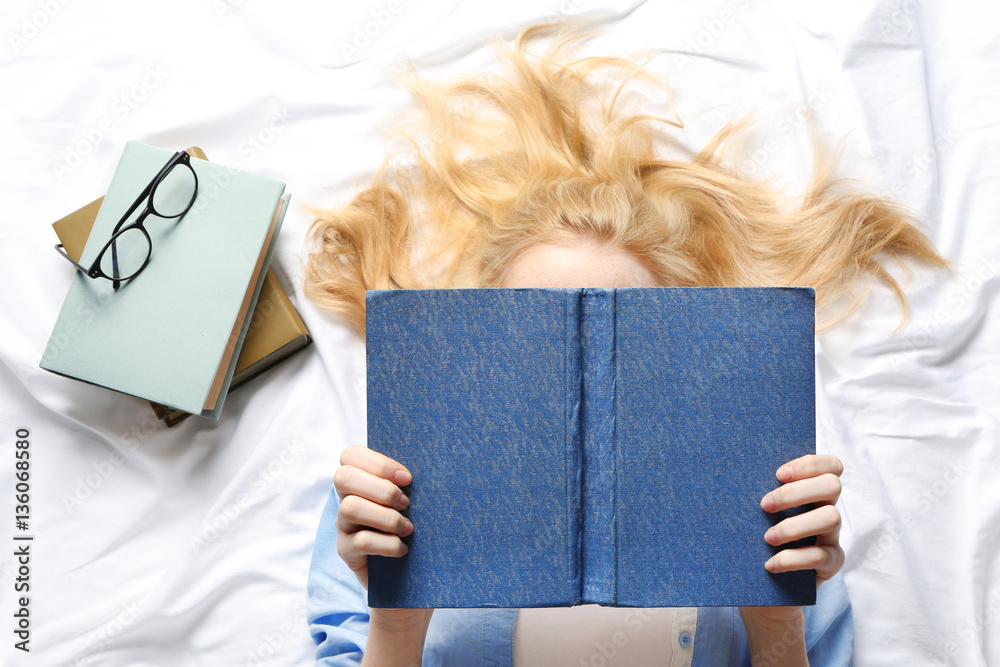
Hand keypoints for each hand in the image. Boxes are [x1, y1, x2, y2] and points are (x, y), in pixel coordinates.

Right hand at [335, 446, 433, 665]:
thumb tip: (433, 465)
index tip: (408, 478)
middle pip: (343, 477)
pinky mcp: (347, 552)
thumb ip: (410, 485)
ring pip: (350, 508)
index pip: (350, 456)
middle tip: (407, 503)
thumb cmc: (417, 531)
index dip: (378, 462)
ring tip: (408, 527)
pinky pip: (361, 541)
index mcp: (361, 480)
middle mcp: (346, 500)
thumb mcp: (414, 504)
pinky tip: (404, 549)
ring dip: (385, 516)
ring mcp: (343, 526)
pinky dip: (388, 544)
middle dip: (380, 488)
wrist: (412, 580)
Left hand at [738, 454, 844, 663]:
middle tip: (764, 505)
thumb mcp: (755, 513)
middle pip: (832, 486)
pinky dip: (793, 559)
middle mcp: (826, 508)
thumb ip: (756, 492)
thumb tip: (728, 472)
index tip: (777, 474)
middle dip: (796, 492)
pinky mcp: (831, 563)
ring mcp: (831, 535)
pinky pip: (821, 556)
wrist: (760, 585)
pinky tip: (771, 564)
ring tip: (767, 537)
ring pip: (831, 517)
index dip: (809, 464)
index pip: (830, 466)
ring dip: (794, 526)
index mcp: (811, 490)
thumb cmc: (753, 538)